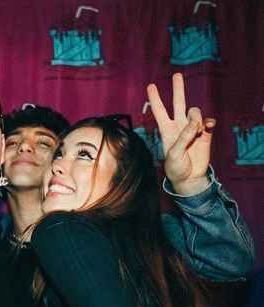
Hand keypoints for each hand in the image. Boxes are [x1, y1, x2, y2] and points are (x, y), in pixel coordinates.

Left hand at [147, 73, 215, 195]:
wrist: (190, 178)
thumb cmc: (176, 168)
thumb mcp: (174, 154)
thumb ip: (183, 138)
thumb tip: (195, 124)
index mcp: (166, 130)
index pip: (159, 111)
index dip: (155, 98)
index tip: (150, 85)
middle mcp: (179, 126)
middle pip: (178, 103)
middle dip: (178, 89)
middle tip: (177, 75)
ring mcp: (192, 128)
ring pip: (195, 112)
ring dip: (196, 119)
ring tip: (197, 131)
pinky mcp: (205, 133)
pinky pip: (208, 121)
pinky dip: (209, 122)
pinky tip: (208, 127)